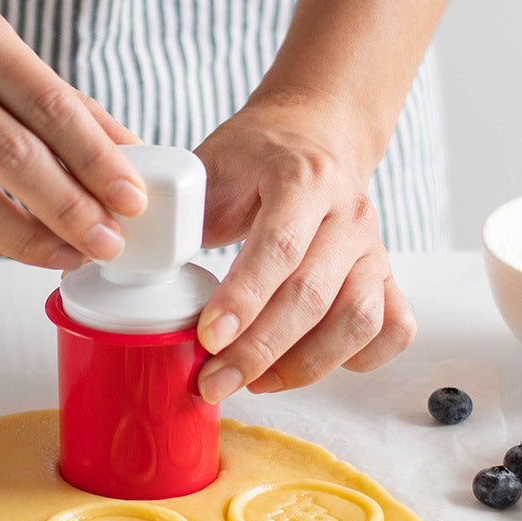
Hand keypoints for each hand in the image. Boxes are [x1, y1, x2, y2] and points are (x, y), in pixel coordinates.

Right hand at [0, 0, 146, 262]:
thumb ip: (53, 95)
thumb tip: (118, 149)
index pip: (51, 110)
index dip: (99, 163)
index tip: (131, 201)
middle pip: (14, 163)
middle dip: (73, 214)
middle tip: (107, 242)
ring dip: (26, 243)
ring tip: (65, 256)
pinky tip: (5, 250)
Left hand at [194, 100, 415, 401]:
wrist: (314, 136)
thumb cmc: (254, 158)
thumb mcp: (210, 167)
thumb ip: (182, 213)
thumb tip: (129, 258)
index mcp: (303, 177)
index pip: (278, 247)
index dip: (243, 300)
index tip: (208, 338)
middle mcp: (350, 213)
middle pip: (313, 296)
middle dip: (259, 351)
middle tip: (214, 382)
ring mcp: (375, 248)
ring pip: (359, 321)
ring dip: (303, 366)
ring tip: (253, 383)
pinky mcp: (387, 276)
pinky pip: (393, 329)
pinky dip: (358, 359)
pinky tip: (310, 365)